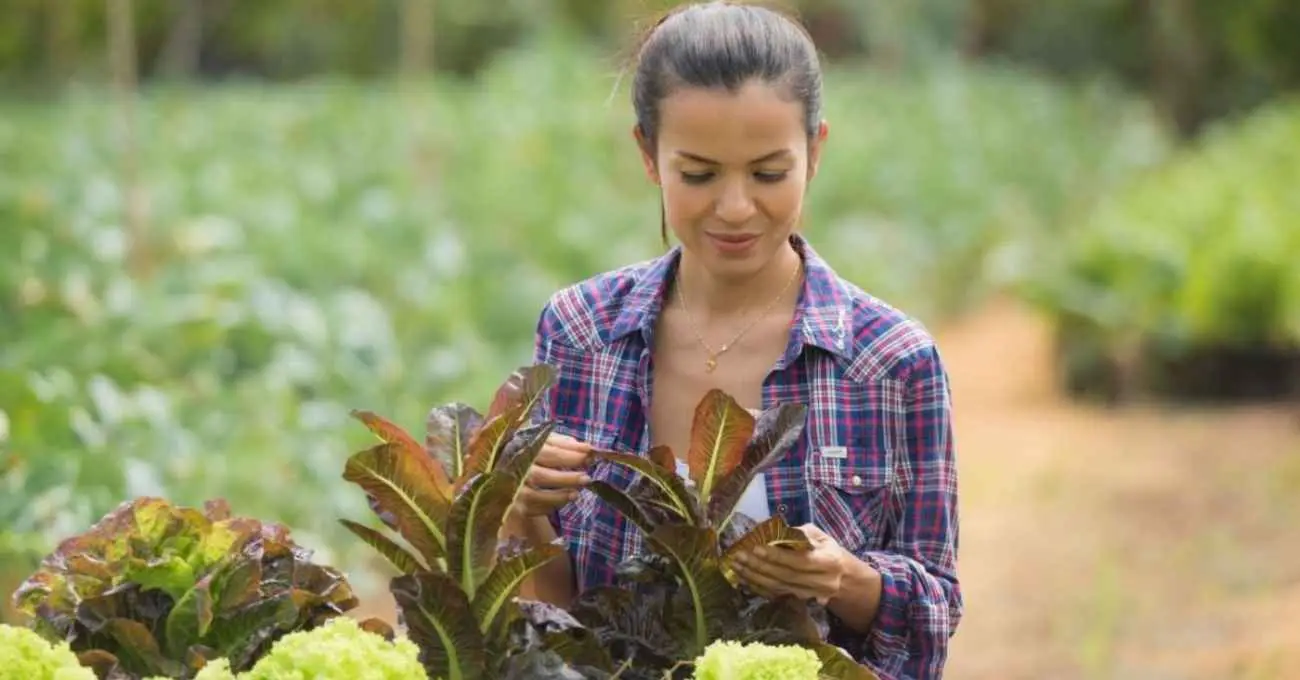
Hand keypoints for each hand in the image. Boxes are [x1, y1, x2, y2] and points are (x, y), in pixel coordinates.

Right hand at [510, 433, 591, 517]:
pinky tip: (562, 501)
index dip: (570, 456)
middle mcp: (514, 468)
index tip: (588, 457)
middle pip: (541, 476)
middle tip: (586, 478)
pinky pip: (531, 509)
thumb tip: (587, 449)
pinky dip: (549, 506)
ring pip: (535, 496)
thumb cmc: (526, 449)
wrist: (497, 463)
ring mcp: (511, 487)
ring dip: (558, 496)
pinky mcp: (511, 503)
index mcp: (522, 448)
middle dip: (566, 478)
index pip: (548, 453)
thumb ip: (562, 443)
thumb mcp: (541, 440)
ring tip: (575, 494)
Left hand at [731, 524, 848, 604]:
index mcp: (829, 562)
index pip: (799, 561)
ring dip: (753, 577)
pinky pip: (775, 595)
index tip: (756, 547)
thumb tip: (775, 532)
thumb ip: (801, 534)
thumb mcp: (821, 536)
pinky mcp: (800, 601)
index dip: (776, 556)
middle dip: (760, 566)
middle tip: (739, 555)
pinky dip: (757, 587)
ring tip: (736, 565)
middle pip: (786, 576)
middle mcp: (822, 582)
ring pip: (778, 588)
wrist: (841, 577)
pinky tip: (742, 578)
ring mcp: (810, 595)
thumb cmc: (827, 550)